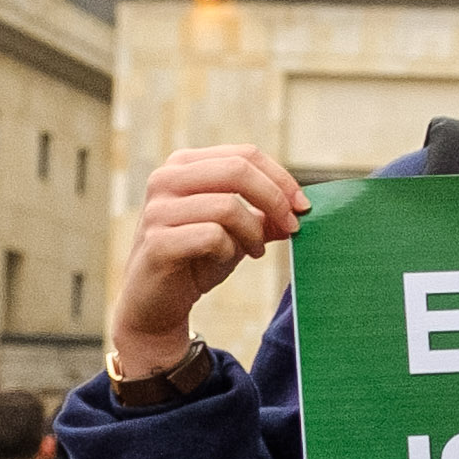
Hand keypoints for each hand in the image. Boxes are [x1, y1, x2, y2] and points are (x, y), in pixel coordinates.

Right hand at [110, 145, 307, 379]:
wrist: (155, 304)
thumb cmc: (196, 261)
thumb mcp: (237, 233)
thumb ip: (265, 217)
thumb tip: (302, 208)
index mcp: (184, 165)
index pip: (245, 154)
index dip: (281, 178)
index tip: (303, 206)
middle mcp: (166, 179)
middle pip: (237, 170)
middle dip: (275, 200)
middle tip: (292, 227)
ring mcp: (158, 209)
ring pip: (227, 206)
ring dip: (253, 233)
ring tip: (255, 251)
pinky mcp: (157, 242)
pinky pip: (212, 236)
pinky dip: (229, 251)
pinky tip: (224, 261)